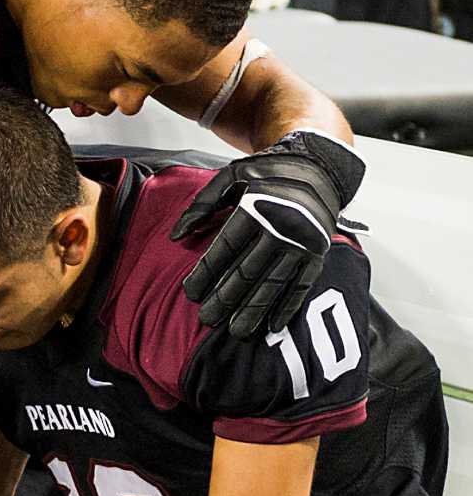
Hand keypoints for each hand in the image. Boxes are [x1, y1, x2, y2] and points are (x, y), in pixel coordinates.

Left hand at [171, 131, 364, 337]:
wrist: (320, 164)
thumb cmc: (269, 171)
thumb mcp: (231, 176)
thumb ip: (202, 204)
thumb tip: (176, 236)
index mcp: (256, 206)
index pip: (226, 247)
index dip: (207, 272)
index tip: (190, 292)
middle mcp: (282, 226)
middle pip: (248, 270)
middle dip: (226, 298)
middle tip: (207, 319)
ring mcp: (303, 242)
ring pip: (274, 283)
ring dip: (254, 309)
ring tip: (236, 331)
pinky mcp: (319, 253)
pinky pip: (302, 285)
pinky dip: (288, 306)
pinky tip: (274, 325)